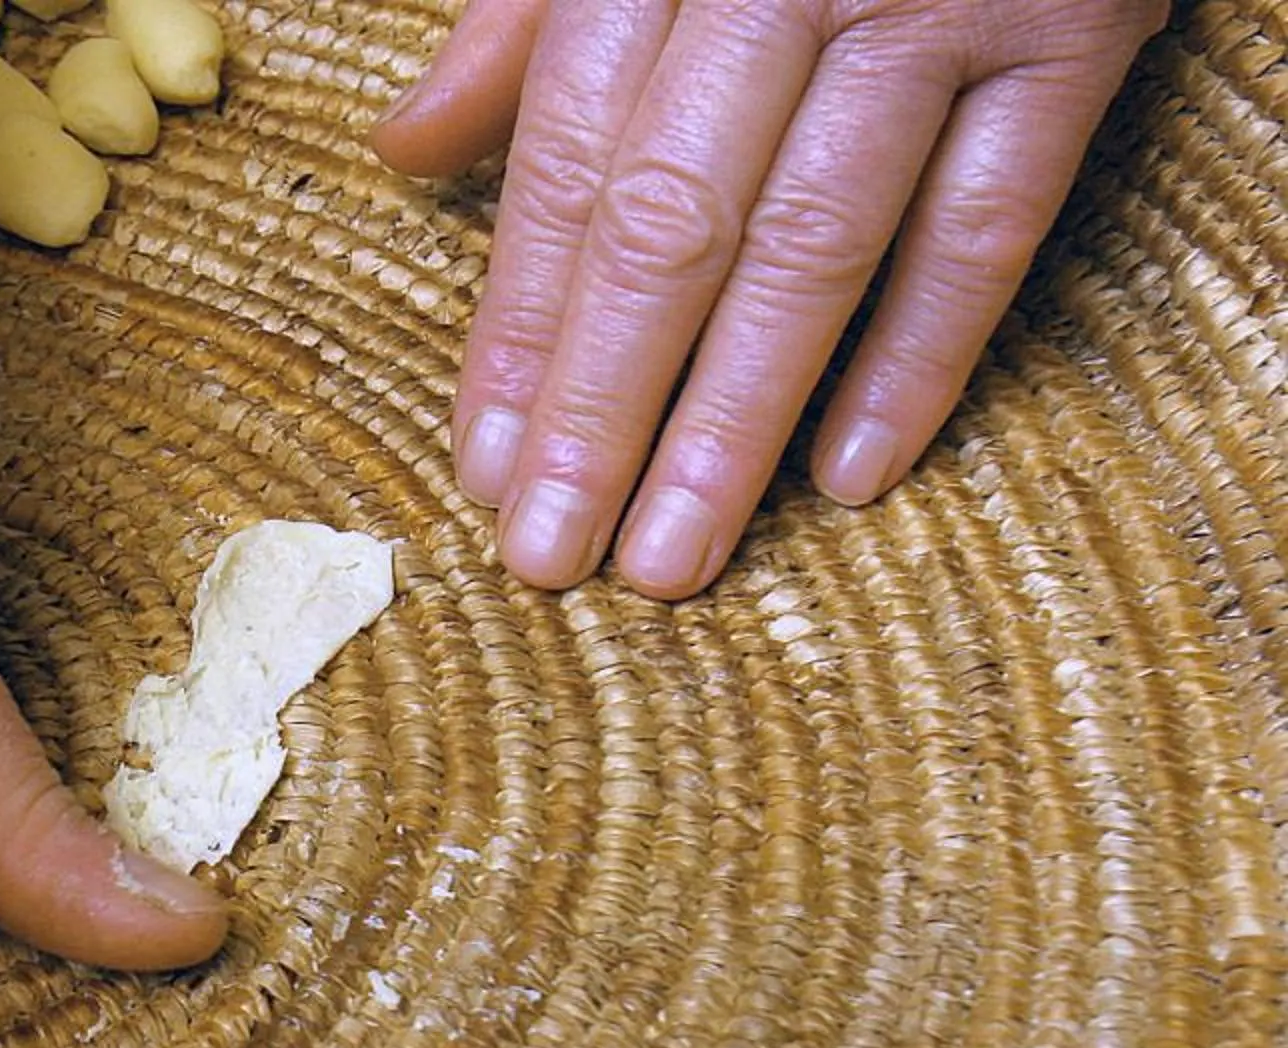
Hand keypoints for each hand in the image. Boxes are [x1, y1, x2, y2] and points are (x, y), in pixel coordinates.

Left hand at [371, 0, 1163, 597]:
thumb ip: (531, 33)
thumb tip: (408, 148)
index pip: (568, 168)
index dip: (519, 331)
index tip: (484, 468)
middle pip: (673, 227)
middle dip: (602, 410)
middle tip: (553, 555)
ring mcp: (936, 3)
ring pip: (815, 246)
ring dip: (733, 422)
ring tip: (669, 558)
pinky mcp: (1074, 30)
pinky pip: (989, 221)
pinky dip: (921, 355)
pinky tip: (852, 473)